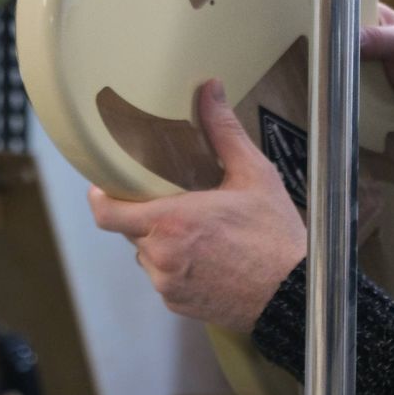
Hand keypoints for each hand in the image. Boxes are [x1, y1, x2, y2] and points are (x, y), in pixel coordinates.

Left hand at [88, 79, 306, 333]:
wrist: (293, 294)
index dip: (100, 198)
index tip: (102, 187)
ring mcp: (168, 284)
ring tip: (199, 231)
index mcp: (171, 221)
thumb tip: (210, 90)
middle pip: (132, 230)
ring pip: (149, 255)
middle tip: (175, 200)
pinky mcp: (178, 304)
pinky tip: (209, 256)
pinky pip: (165, 279)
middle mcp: (161, 256)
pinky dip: (178, 265)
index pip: (108, 213)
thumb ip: (223, 131)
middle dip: (148, 214)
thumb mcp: (253, 175)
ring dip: (164, 241)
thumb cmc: (274, 236)